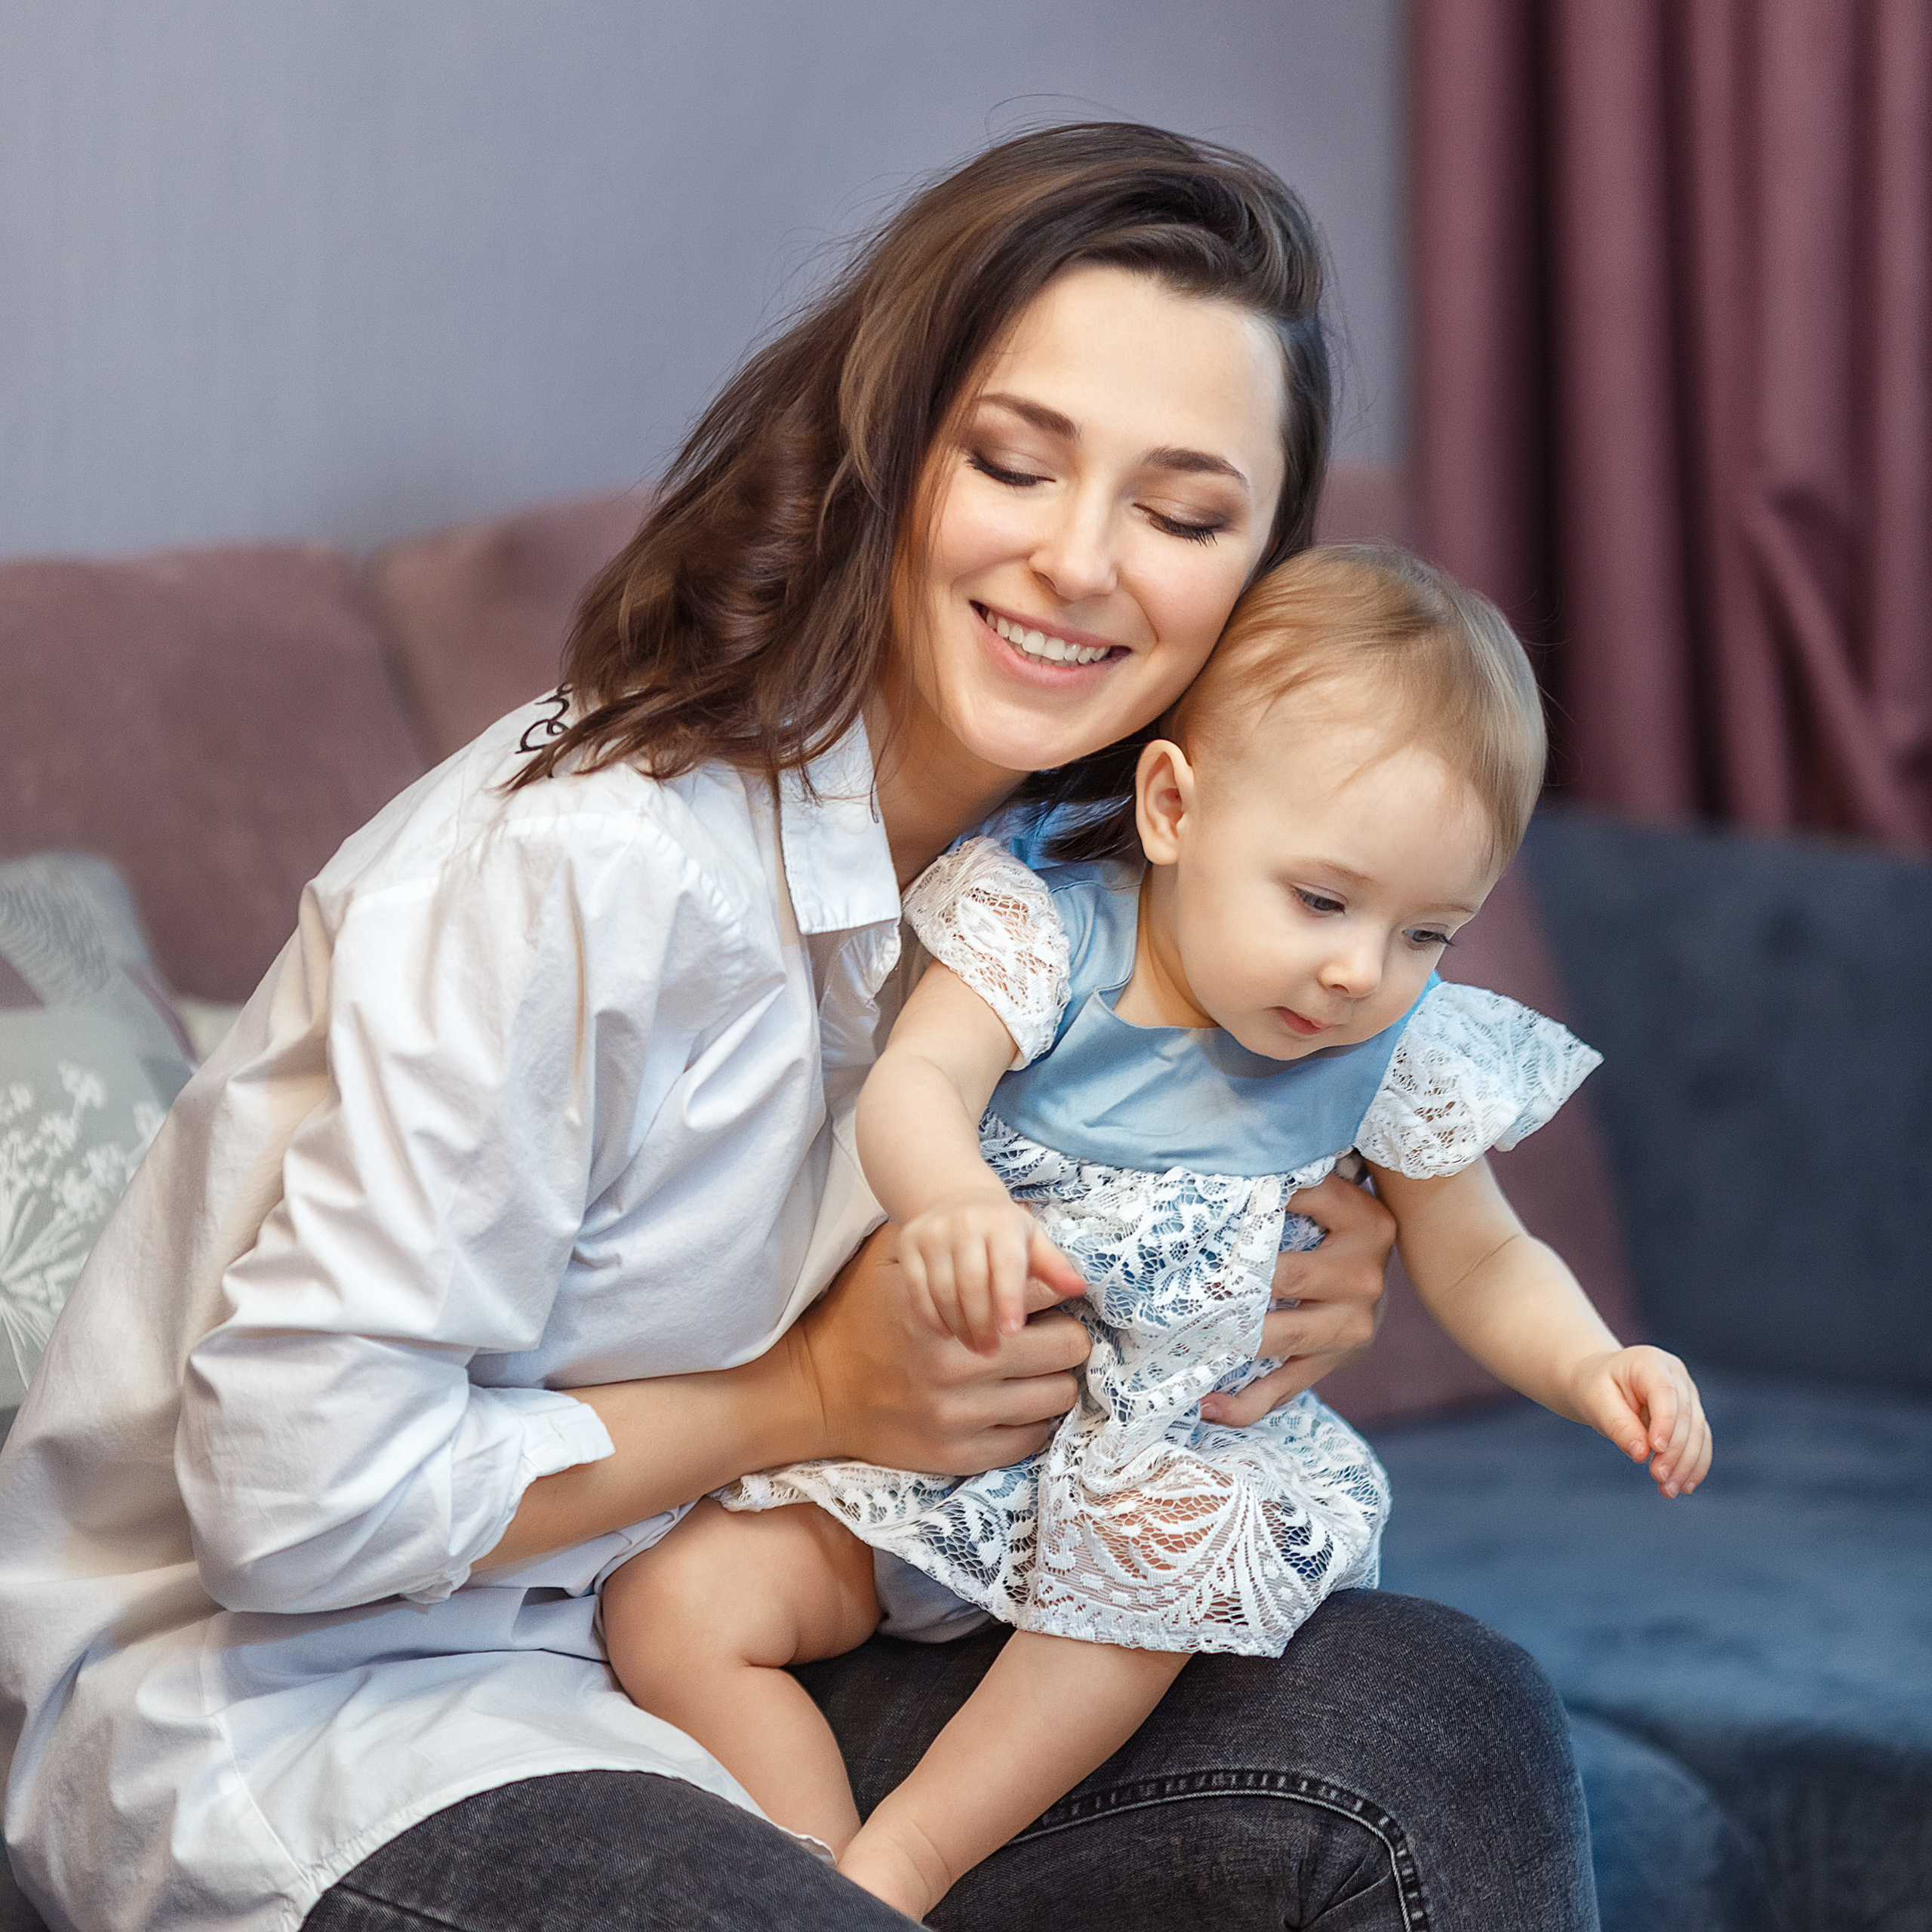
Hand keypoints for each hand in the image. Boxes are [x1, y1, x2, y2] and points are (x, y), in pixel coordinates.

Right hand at [792, 1222, 1088, 1474]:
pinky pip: (1032, 1439)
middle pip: (1068, 1345)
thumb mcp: (897, 1257)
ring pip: (1058, 1394)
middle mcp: (962, 1363)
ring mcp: (963, 1415)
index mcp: (953, 1308)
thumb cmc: (861, 1313)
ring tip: (1032, 1369)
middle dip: (1063, 1334)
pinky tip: (1012, 1402)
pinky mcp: (960, 1455)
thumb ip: (956, 1239)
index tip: (1046, 1296)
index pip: (1044, 1291)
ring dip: (1052, 1379)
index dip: (1052, 1290)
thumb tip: (1039, 1232)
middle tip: (1046, 1333)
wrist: (815, 1388)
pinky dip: (1031, 1419)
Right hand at [898, 1189, 1085, 1354]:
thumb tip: (1078, 1287)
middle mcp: (965, 1222)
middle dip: (983, 1322)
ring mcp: (933, 1233)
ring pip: (943, 1290)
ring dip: (959, 1324)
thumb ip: (1054, 1266)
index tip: (1013, 1331)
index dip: (1009, 1299)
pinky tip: (947, 1332)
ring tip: (974, 1345)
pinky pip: (916, 1289)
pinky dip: (932, 1315)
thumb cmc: (1004, 1231)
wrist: (956, 1199)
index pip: (1005, 1265)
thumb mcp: (1033, 1241)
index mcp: (1002, 1221)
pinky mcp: (908, 1243)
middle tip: (992, 1351)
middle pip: (972, 1283)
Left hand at [1199, 1172, 1394, 1426]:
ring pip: (1283, 1336)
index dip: (1252, 1202)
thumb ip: (1290, 1184)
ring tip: (1179, 1334)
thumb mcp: (1330, 1198)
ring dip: (1228, 1338)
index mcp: (1364, 1221)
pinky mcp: (1334, 1364)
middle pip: (1287, 1275)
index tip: (1204, 1205)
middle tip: (1176, 1274)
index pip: (1303, 1202)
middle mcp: (1364, 1275)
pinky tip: (1206, 1405)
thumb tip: (1220, 1165)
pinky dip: (1243, 1404)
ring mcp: (1352, 1326)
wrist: (1378, 1281)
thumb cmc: (1335, 1228)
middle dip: (1230, 1278)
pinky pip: (1284, 1390)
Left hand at [1568, 1345, 1711, 1496]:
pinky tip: (1684, 1486)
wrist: (1600, 1383)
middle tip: (1659, 1479)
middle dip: (1675, 1451)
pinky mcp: (1691, 1416)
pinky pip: (1700, 1442)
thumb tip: (1641, 1453)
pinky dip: (1694, 1465)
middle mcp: (1676, 1376)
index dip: (1665, 1421)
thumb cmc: (1594, 1388)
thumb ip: (1617, 1424)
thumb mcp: (1595, 1400)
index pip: (1665, 1392)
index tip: (1656, 1450)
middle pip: (1685, 1416)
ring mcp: (1688, 1395)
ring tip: (1669, 1490)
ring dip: (1687, 1464)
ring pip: (1698, 1432)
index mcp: (1649, 1362)